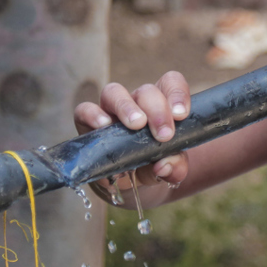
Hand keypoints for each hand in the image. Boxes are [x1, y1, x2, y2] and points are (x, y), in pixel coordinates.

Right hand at [73, 71, 191, 202]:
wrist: (128, 183)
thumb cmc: (153, 166)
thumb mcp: (169, 169)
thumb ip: (175, 167)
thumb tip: (165, 166)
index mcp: (162, 105)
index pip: (170, 83)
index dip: (177, 93)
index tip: (181, 115)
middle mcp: (137, 103)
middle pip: (146, 91)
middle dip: (157, 111)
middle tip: (164, 134)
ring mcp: (111, 110)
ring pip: (114, 92)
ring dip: (126, 107)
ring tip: (136, 125)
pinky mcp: (88, 122)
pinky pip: (85, 110)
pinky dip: (93, 115)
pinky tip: (103, 126)